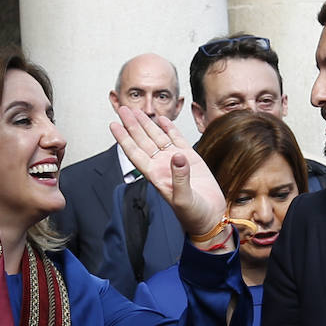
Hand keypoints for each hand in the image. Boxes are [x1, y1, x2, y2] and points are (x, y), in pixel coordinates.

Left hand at [110, 109, 225, 241]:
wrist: (210, 217)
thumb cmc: (194, 214)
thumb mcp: (184, 199)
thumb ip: (180, 178)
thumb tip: (177, 156)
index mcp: (156, 175)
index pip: (135, 153)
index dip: (124, 138)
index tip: (114, 125)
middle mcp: (162, 166)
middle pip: (143, 141)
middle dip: (132, 125)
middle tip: (123, 108)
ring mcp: (175, 161)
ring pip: (157, 137)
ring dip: (147, 124)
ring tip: (137, 110)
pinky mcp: (191, 159)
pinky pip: (176, 139)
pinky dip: (169, 128)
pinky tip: (161, 118)